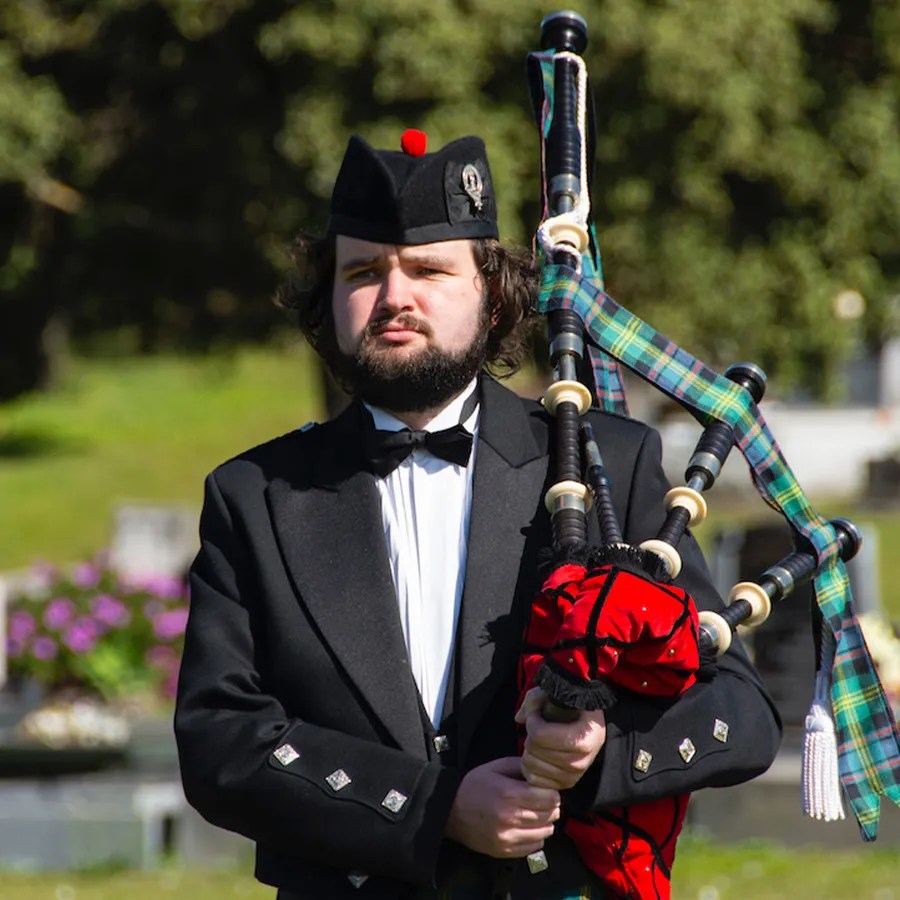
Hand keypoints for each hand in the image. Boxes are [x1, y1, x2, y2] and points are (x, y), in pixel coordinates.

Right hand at [444, 756, 560, 857]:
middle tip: (543, 801)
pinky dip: (536, 837)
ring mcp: (508, 837)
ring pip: (546, 832)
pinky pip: (535, 847)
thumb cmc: (474, 785)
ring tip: (535, 814)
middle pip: (550, 815)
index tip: (547, 790)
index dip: (552, 792)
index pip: (549, 798)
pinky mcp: (505, 851)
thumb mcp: (496, 767)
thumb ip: (521, 766)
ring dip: (545, 822)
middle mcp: (510, 818)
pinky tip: (526, 828)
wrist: (449, 811)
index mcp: (509, 794)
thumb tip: (543, 770)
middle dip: (551, 807)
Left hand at [515, 687, 606, 789]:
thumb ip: (535, 700)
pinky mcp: (566, 784)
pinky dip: (530, 767)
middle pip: (534, 749)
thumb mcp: (557, 696)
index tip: (537, 714)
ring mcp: (574, 775)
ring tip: (540, 742)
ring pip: (531, 764)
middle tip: (538, 729)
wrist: (590, 727)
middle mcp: (582, 760)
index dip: (532, 720)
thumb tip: (520, 718)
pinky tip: (539, 756)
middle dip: (530, 736)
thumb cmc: (573, 709)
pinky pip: (534, 779)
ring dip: (529, 751)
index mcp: (585, 736)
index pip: (540, 734)